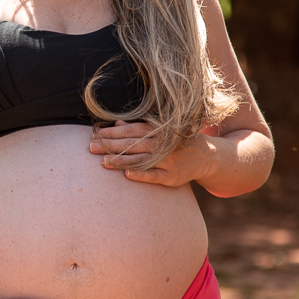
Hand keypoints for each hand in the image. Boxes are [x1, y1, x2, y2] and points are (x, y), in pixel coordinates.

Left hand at [89, 120, 215, 186]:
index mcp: (157, 130)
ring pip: (141, 160)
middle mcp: (162, 144)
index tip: (95, 134)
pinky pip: (154, 175)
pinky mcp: (172, 176)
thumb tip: (116, 123)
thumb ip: (138, 128)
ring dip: (121, 161)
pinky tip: (127, 175)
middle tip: (91, 147)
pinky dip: (141, 174)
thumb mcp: (160, 130)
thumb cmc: (176, 141)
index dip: (113, 132)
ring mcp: (167, 160)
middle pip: (132, 144)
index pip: (131, 130)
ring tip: (104, 162)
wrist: (206, 155)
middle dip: (111, 145)